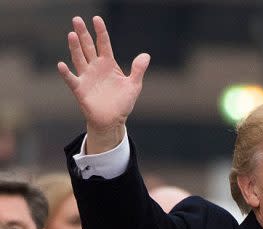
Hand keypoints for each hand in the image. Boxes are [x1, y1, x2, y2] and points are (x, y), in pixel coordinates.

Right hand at [57, 16, 149, 153]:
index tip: (96, 19)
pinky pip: (71, 79)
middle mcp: (95, 67)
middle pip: (88, 47)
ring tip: (72, 35)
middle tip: (77, 19)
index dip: (101, 32)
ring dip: (75, 47)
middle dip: (83, 34)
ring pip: (79, 58)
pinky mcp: (80, 89)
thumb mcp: (134, 85)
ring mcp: (86, 77)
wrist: (113, 120)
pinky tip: (61, 65)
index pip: (104, 44)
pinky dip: (66, 73)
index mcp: (108, 64)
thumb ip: (138, 70)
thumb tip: (146, 55)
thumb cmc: (122, 102)